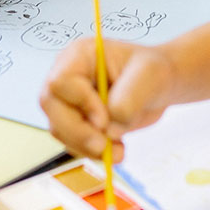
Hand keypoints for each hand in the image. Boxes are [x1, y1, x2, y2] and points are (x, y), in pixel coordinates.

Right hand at [41, 39, 177, 159]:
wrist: (158, 87)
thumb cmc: (152, 71)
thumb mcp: (149, 76)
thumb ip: (128, 100)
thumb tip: (108, 129)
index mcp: (79, 56)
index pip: (61, 81)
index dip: (80, 103)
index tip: (105, 119)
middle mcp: (67, 77)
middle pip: (51, 107)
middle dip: (78, 132)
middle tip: (103, 146)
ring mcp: (69, 101)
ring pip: (59, 129)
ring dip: (86, 146)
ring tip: (118, 150)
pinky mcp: (77, 122)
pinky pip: (72, 143)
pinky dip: (92, 153)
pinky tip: (116, 149)